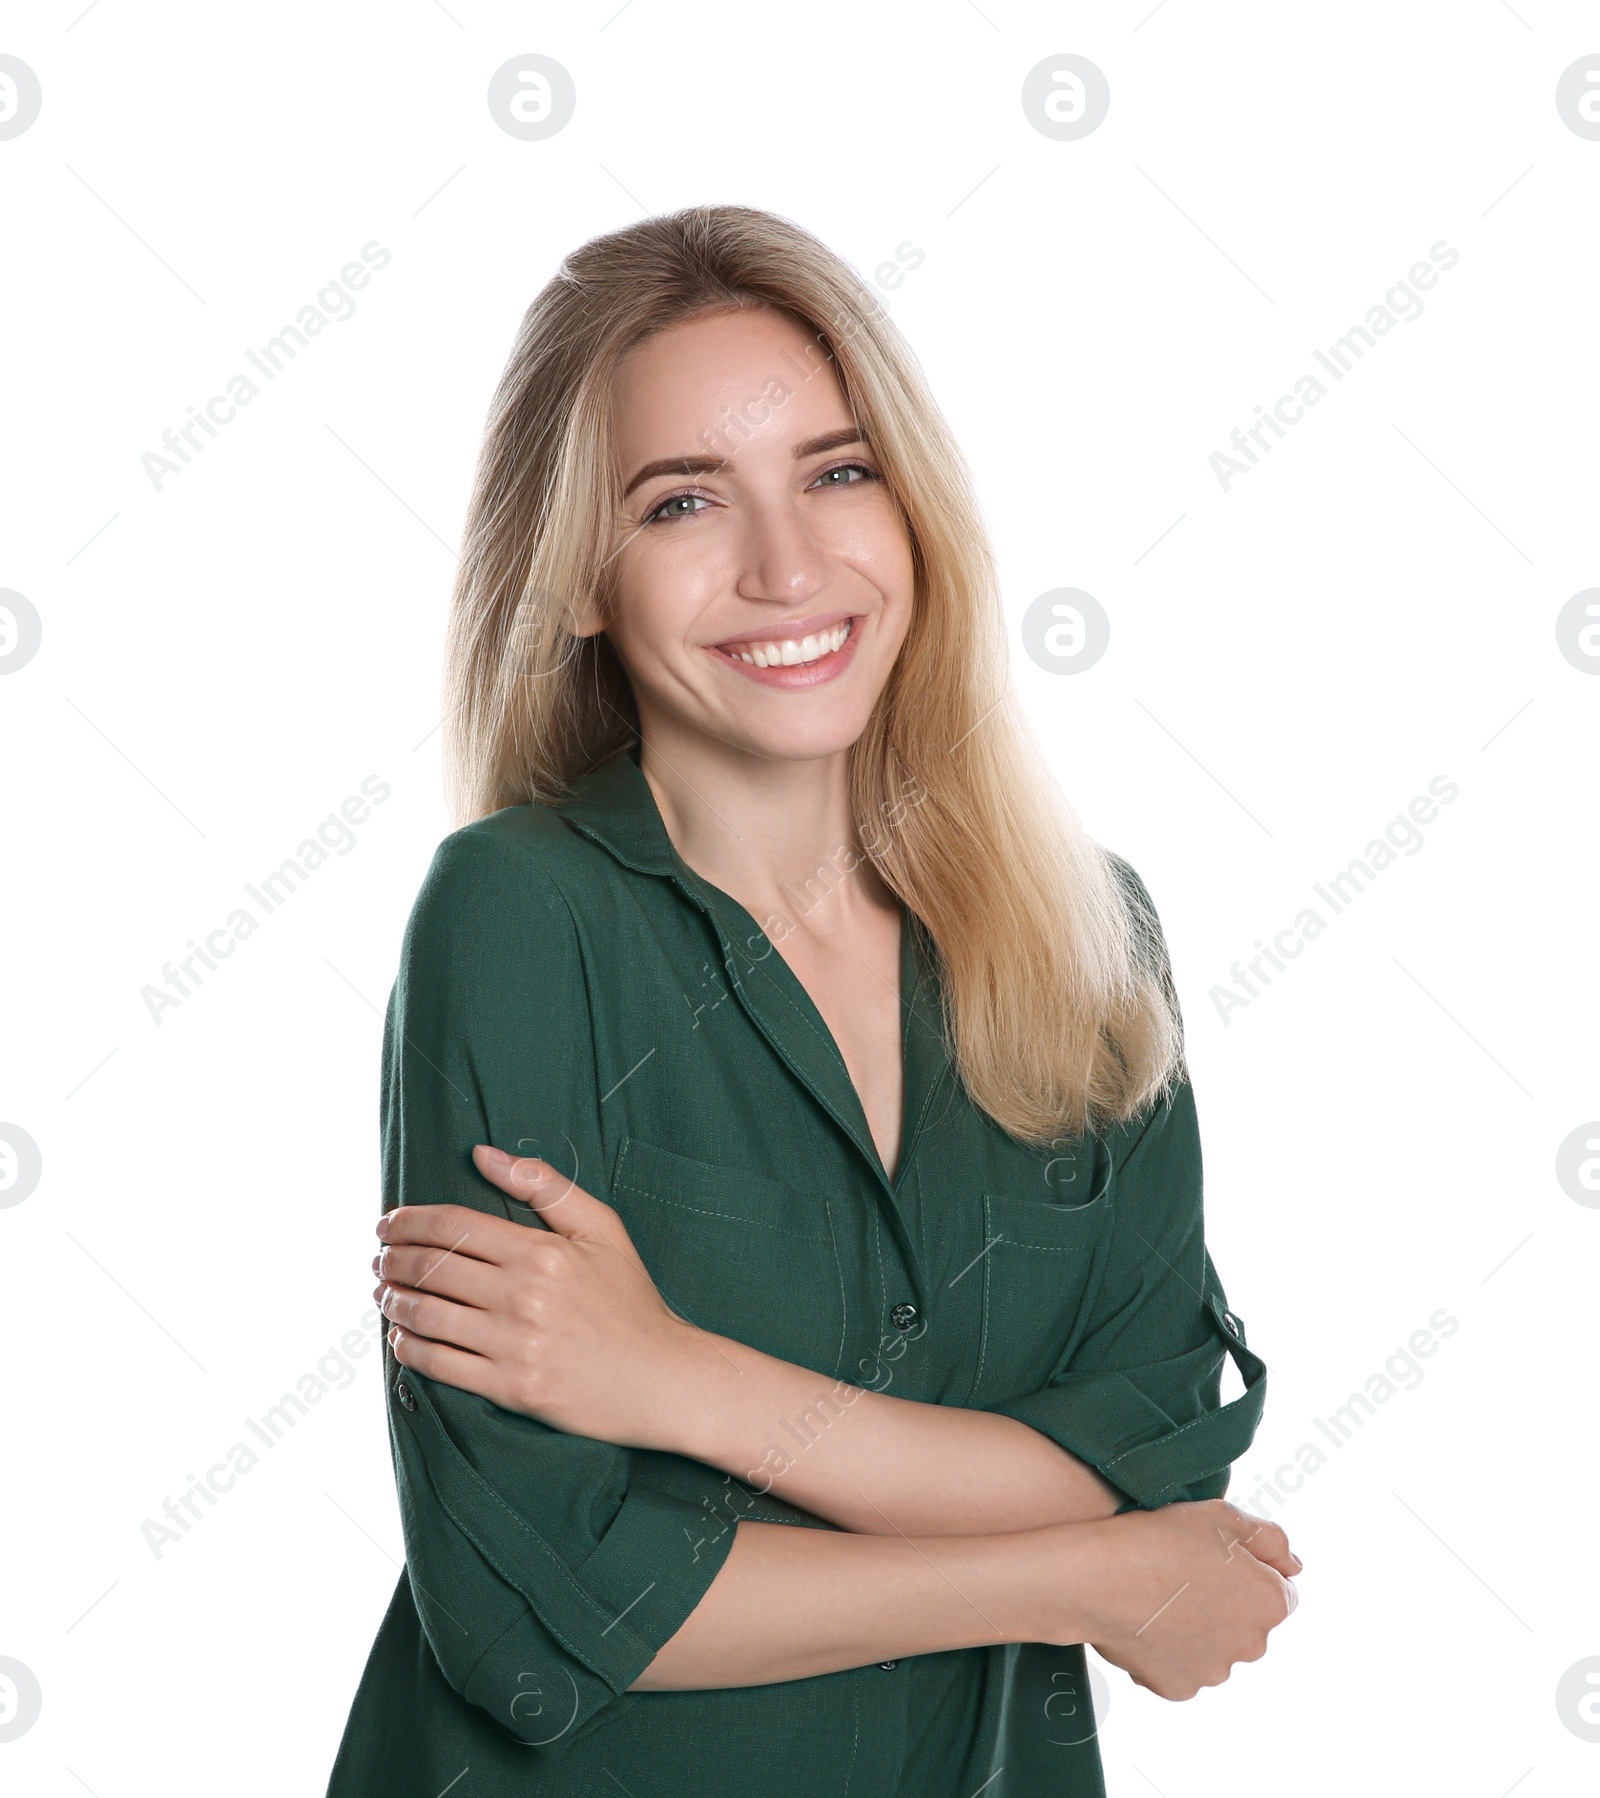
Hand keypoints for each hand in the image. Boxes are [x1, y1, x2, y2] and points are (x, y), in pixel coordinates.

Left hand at [373, 1146, 704, 1449]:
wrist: (662, 1378)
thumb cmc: (631, 1301)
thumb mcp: (602, 1228)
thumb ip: (545, 1186)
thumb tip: (482, 1153)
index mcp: (541, 1252)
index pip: (452, 1225)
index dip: (407, 1220)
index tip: (386, 1222)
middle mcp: (522, 1296)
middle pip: (431, 1268)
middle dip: (391, 1258)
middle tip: (378, 1257)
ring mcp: (514, 1345)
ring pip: (426, 1316)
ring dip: (391, 1301)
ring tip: (383, 1292)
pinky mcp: (511, 1388)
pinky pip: (439, 1365)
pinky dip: (408, 1348)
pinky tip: (402, 1338)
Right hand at [1049, 1500, 1299, 1699]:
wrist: (1098, 1578)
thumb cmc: (1159, 1539)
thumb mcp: (1222, 1516)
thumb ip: (1270, 1539)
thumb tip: (1293, 1566)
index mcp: (1270, 1603)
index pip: (1277, 1589)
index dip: (1245, 1568)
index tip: (1210, 1556)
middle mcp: (1252, 1646)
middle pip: (1246, 1621)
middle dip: (1224, 1601)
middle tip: (1181, 1572)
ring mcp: (1214, 1672)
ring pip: (1213, 1645)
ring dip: (1196, 1627)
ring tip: (1158, 1595)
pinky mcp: (1178, 1688)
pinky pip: (1181, 1666)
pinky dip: (1168, 1648)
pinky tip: (1145, 1620)